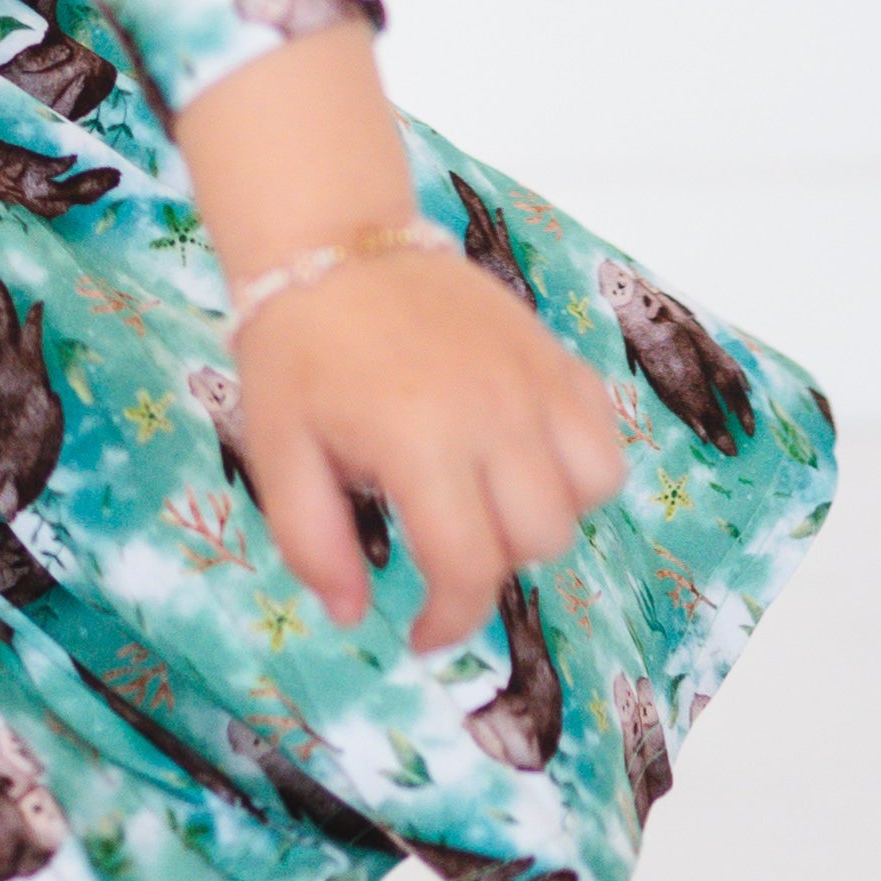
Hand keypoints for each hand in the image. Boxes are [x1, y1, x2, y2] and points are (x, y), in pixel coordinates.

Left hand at [229, 252, 627, 649]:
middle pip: (538, 540)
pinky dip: (577, 467)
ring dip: (541, 517)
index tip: (423, 636)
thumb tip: (352, 615)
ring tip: (482, 497)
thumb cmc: (297, 351)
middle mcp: (495, 415)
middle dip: (490, 563)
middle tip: (439, 541)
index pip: (470, 567)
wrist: (332, 244)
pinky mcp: (559, 358)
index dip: (450, 622)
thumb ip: (311, 541)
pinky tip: (519, 456)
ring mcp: (536, 383)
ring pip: (588, 495)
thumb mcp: (277, 450)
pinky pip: (604, 440)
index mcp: (420, 442)